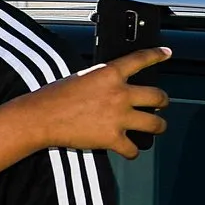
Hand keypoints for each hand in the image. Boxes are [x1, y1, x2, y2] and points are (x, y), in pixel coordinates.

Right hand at [22, 47, 170, 157]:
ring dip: (157, 126)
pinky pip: (132, 148)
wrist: (39, 118)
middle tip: (159, 104)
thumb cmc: (52, 97)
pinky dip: (131, 151)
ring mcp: (118, 117)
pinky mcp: (112, 138)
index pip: (141, 59)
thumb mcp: (80, 78)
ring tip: (155, 127)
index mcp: (109, 74)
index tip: (166, 53)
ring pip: (155, 124)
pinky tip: (128, 150)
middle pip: (158, 96)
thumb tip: (113, 88)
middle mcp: (120, 94)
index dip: (157, 54)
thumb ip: (102, 81)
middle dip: (162, 101)